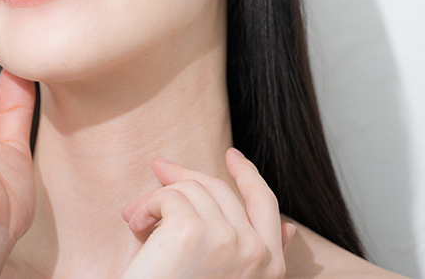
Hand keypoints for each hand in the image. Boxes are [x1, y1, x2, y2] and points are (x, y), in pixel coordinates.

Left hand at [119, 149, 295, 277]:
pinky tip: (135, 227)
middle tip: (160, 168)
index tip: (234, 157)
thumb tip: (289, 228)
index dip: (249, 176)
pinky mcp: (192, 231)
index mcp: (271, 269)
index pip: (266, 205)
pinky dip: (145, 207)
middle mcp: (256, 253)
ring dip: (158, 199)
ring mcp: (227, 240)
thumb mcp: (230, 276)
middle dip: (186, 176)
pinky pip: (167, 196)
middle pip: (221, 190)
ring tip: (138, 222)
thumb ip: (260, 254)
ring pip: (192, 189)